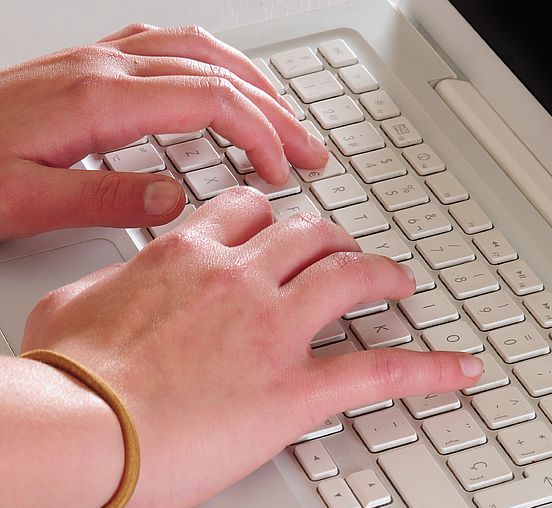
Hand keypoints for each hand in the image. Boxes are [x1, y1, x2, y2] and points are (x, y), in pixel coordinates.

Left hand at [0, 23, 327, 239]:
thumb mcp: (24, 203)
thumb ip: (105, 199)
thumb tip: (175, 197)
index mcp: (96, 99)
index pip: (208, 100)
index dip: (259, 133)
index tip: (283, 170)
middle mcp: (101, 68)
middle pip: (215, 70)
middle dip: (274, 109)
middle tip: (309, 147)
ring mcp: (94, 61)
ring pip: (196, 48)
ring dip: (250, 81)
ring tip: (283, 116)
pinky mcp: (87, 68)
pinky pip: (167, 47)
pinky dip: (212, 65)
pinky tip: (220, 85)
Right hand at [20, 188, 483, 507]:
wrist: (81, 427)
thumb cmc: (69, 379)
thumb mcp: (73, 307)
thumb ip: (109, 284)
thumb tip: (114, 285)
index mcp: (189, 257)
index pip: (250, 212)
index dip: (278, 218)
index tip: (287, 228)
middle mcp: (242, 280)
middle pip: (310, 234)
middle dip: (335, 239)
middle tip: (347, 253)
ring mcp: (277, 330)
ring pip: (351, 276)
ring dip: (383, 273)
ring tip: (401, 282)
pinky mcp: (297, 389)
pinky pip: (380, 371)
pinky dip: (429, 367)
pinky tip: (459, 368)